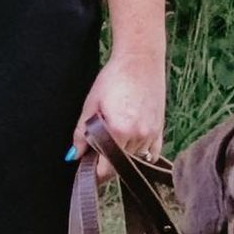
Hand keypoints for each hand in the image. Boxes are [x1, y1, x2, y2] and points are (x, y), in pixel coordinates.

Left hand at [71, 50, 166, 181]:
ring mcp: (151, 134)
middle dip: (106, 164)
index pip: (107, 169)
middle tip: (94, 155)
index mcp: (119, 131)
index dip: (94, 173)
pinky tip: (130, 147)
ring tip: (111, 142)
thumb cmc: (113, 78)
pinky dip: (141, 155)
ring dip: (121, 158)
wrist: (139, 60)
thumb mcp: (91, 104)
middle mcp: (138, 136)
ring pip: (134, 160)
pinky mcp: (160, 128)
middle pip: (120, 166)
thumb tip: (74, 155)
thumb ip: (82, 133)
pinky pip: (151, 153)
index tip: (86, 171)